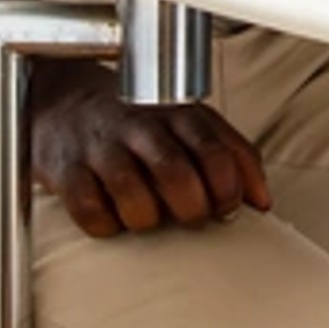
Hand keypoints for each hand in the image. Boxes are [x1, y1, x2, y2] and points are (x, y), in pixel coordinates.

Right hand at [26, 61, 269, 235]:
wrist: (64, 102)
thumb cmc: (140, 123)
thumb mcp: (190, 124)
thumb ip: (232, 155)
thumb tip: (263, 202)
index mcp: (178, 113)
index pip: (216, 152)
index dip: (228, 189)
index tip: (227, 208)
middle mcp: (140, 126)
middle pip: (176, 174)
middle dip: (191, 208)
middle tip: (190, 218)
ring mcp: (101, 146)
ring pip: (133, 195)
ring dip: (147, 219)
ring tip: (146, 217)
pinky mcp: (66, 170)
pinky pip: (90, 210)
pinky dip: (105, 225)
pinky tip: (110, 216)